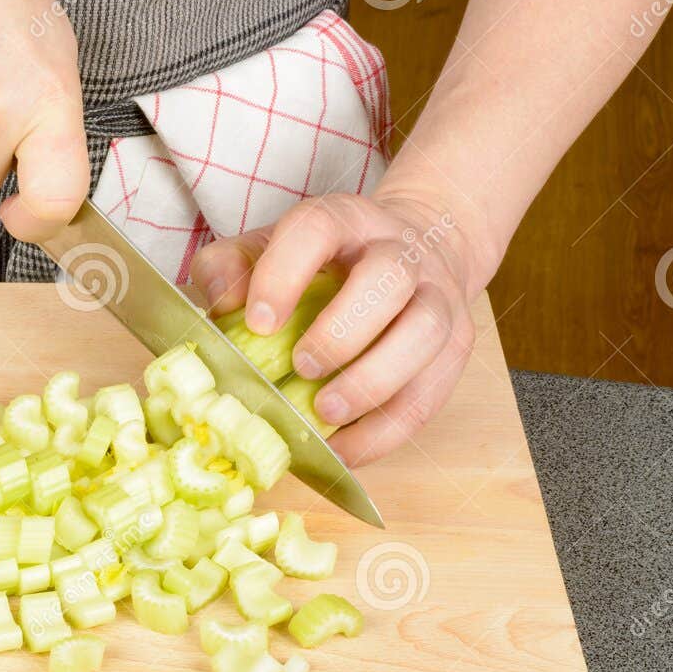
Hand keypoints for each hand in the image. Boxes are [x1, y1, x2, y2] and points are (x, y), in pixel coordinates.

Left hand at [190, 189, 491, 465]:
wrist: (416, 251)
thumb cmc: (325, 262)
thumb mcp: (269, 248)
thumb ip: (229, 266)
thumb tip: (218, 304)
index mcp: (345, 221)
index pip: (318, 229)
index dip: (285, 274)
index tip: (258, 322)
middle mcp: (400, 252)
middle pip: (387, 279)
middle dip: (342, 331)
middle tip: (302, 366)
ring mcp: (437, 297)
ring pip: (425, 333)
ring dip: (374, 381)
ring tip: (326, 412)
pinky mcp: (454, 347)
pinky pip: (431, 393)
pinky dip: (385, 431)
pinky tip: (343, 450)